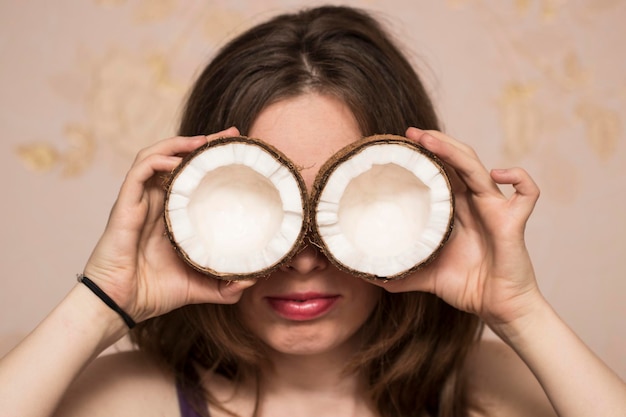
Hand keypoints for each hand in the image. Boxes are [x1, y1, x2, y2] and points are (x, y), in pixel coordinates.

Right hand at [83, 127, 255, 323]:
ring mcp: (140, 201)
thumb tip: (254, 278)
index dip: (212, 161)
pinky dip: (159, 159)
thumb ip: (226, 285)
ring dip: (180, 144)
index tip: (238, 151)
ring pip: (156, 156)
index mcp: (173, 216)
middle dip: (203, 144)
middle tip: (231, 135)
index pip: (193, 177)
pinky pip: (139, 170)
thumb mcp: (200, 286)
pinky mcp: (125, 204)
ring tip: (205, 141)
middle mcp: (157, 203)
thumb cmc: (155, 293)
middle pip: (178, 160)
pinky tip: (180, 161)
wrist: (122, 305)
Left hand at [375, 127, 542, 330]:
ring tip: (428, 139)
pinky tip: (497, 174)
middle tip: (409, 132)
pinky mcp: (514, 220)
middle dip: (435, 142)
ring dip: (454, 150)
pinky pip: (526, 192)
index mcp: (454, 210)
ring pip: (478, 168)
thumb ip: (399, 272)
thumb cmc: (467, 287)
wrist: (498, 307)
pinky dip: (518, 177)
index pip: (439, 172)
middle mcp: (473, 202)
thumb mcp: (424, 276)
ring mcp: (495, 208)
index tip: (398, 145)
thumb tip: (365, 275)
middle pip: (456, 160)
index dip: (423, 156)